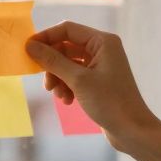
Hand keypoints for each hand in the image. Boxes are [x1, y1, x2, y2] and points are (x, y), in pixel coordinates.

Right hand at [25, 21, 159, 150]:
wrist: (132, 130)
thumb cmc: (110, 102)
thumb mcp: (78, 80)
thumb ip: (53, 61)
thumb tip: (31, 45)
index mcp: (102, 41)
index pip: (67, 29)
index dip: (46, 37)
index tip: (28, 50)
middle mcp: (103, 49)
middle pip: (66, 47)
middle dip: (53, 65)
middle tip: (46, 83)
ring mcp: (100, 65)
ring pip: (68, 64)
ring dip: (58, 78)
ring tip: (58, 95)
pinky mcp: (98, 81)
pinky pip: (75, 77)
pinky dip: (67, 86)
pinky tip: (68, 101)